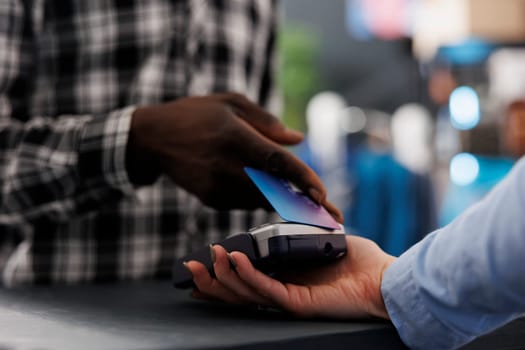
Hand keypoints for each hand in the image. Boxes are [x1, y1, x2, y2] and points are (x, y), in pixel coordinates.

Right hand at [127, 92, 341, 220]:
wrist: (153, 138)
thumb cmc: (197, 114)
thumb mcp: (230, 103)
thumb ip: (266, 122)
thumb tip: (298, 140)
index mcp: (234, 137)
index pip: (276, 162)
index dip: (302, 179)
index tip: (324, 195)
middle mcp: (225, 166)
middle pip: (274, 190)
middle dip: (306, 204)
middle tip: (334, 215)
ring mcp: (215, 186)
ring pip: (261, 198)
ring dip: (282, 198)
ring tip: (304, 199)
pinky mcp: (209, 198)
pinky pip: (244, 201)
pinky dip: (258, 196)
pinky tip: (260, 186)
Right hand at [184, 235, 395, 318]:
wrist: (384, 279)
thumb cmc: (359, 261)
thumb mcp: (321, 239)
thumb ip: (302, 230)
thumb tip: (290, 211)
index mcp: (284, 278)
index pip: (245, 280)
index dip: (222, 274)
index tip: (202, 261)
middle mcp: (281, 291)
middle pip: (236, 291)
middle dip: (210, 280)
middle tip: (190, 266)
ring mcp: (288, 299)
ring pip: (244, 293)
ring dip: (223, 275)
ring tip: (208, 258)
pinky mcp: (298, 302)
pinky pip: (266, 289)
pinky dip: (247, 275)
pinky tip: (233, 260)